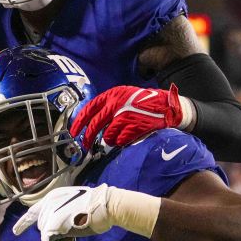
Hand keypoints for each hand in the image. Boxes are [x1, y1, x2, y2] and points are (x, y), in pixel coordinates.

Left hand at [13, 184, 112, 240]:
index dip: (23, 223)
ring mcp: (48, 214)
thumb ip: (60, 210)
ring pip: (45, 233)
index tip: (15, 231)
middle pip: (41, 226)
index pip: (32, 211)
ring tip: (74, 229)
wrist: (103, 205)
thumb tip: (55, 224)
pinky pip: (49, 240)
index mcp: (52, 197)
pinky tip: (71, 236)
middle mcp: (47, 204)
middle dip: (53, 230)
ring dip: (58, 236)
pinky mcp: (51, 225)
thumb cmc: (94, 206)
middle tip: (71, 227)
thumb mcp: (72, 202)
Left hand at [71, 84, 187, 148]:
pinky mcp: (135, 126)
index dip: (79, 122)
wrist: (166, 105)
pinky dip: (120, 141)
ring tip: (114, 138)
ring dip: (109, 139)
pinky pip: (120, 139)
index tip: (74, 131)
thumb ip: (109, 105)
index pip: (89, 109)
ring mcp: (126, 115)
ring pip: (107, 134)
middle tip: (85, 145)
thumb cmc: (143, 102)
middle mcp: (117, 104)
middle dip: (88, 137)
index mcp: (112, 95)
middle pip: (95, 124)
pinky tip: (124, 139)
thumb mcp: (124, 96)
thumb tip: (92, 120)